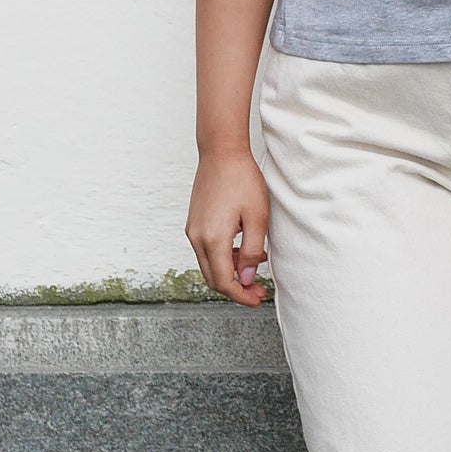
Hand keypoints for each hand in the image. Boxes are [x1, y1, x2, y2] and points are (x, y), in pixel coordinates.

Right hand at [185, 149, 271, 309]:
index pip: (224, 282)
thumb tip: (248, 278)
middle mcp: (197, 238)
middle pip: (213, 279)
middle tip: (258, 290)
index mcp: (213, 239)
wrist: (221, 152)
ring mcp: (192, 230)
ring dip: (230, 273)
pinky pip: (206, 251)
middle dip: (235, 289)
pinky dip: (223, 258)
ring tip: (255, 266)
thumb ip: (252, 252)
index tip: (258, 299)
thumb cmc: (242, 180)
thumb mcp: (258, 218)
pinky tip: (242, 249)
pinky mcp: (194, 223)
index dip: (241, 296)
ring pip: (209, 266)